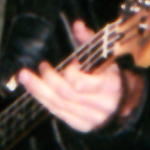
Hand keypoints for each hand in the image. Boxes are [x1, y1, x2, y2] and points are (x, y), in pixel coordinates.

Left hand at [16, 19, 144, 133]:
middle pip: (66, 95)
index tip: (69, 63)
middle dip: (48, 80)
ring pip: (58, 105)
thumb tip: (77, 25)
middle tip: (40, 67)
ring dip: (39, 90)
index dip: (70, 74)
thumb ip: (90, 41)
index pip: (81, 85)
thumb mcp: (106, 56)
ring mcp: (91, 118)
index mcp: (110, 86)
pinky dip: (45, 100)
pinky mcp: (81, 125)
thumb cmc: (112, 74)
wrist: (124, 101)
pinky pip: (58, 113)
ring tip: (26, 77)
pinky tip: (35, 90)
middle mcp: (100, 105)